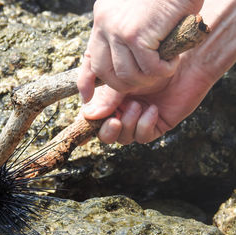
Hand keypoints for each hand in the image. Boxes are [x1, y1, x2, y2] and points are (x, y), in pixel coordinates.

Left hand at [77, 0, 202, 101]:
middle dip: (124, 85)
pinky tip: (172, 60)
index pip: (89, 57)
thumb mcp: (136, 14)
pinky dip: (163, 70)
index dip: (85, 81)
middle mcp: (104, 24)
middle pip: (105, 72)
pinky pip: (148, 68)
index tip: (86, 98)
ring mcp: (118, 30)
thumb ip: (125, 34)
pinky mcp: (136, 34)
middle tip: (146, 79)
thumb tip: (124, 58)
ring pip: (127, 75)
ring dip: (148, 78)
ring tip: (164, 66)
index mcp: (103, 19)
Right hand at [81, 54, 211, 143]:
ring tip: (138, 105)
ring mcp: (138, 119)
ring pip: (123, 137)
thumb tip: (88, 115)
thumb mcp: (122, 76)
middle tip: (115, 120)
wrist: (183, 61)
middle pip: (105, 133)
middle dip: (108, 131)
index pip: (92, 118)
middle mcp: (122, 111)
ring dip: (128, 123)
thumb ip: (106, 96)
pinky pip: (142, 136)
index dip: (88, 123)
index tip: (88, 120)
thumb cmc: (151, 60)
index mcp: (109, 99)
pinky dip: (144, 125)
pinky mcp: (155, 125)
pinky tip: (153, 109)